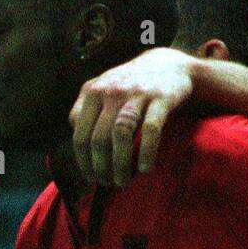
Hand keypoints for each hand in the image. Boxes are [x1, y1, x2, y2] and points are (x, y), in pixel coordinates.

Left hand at [70, 48, 196, 187]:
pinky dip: (146, 153)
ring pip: (120, 135)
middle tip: (108, 183)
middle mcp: (111, 91)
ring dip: (120, 164)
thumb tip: (79, 150)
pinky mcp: (160, 98)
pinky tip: (145, 168)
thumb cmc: (130, 86)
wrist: (169, 64)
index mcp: (92, 92)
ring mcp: (136, 93)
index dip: (84, 163)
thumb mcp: (102, 90)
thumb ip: (85, 113)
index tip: (92, 178)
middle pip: (98, 139)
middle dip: (101, 169)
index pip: (80, 136)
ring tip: (123, 181)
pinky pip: (151, 130)